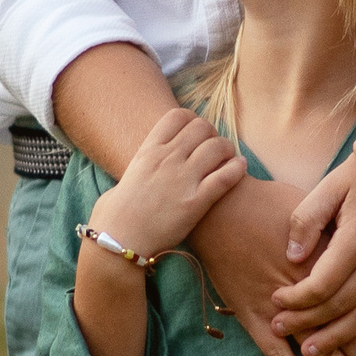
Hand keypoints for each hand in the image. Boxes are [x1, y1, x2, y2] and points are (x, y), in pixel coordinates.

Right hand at [89, 108, 248, 263]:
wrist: (118, 239)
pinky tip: (240, 168)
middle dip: (212, 134)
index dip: (193, 120)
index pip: (178, 116)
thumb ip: (142, 164)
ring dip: (227, 150)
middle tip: (214, 149)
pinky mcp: (196, 202)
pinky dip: (237, 168)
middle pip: (202, 127)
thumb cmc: (116, 213)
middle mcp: (167, 159)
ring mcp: (182, 179)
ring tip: (228, 159)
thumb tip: (146, 165)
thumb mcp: (127, 176)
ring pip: (218, 147)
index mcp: (149, 150)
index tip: (196, 133)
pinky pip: (226, 176)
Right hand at [191, 173, 355, 355]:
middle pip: (350, 336)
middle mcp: (311, 294)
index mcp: (330, 267)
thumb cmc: (266, 202)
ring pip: (320, 351)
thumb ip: (340, 236)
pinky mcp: (253, 316)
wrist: (219, 208)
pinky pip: (276, 354)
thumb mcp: (316, 208)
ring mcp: (281, 309)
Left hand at [272, 147, 355, 355]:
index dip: (295, 300)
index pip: (320, 286)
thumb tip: (292, 257)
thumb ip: (307, 219)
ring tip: (312, 350)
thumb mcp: (332, 184)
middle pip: (339, 307)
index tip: (276, 300)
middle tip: (281, 330)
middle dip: (307, 323)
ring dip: (339, 339)